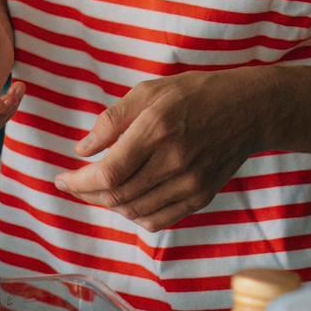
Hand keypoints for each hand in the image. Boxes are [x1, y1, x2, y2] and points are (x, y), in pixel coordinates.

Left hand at [53, 69, 273, 231]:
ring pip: (135, 211)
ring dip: (108, 205)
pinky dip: (135, 216)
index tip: (61, 180)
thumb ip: (111, 120)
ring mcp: (190, 183)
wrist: (249, 109)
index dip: (78, 182)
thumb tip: (80, 149)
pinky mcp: (202, 196)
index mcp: (157, 130)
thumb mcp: (149, 91)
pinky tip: (125, 201)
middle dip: (86, 195)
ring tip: (96, 191)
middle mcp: (174, 161)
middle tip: (72, 185)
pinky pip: (159, 220)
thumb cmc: (195, 94)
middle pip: (118, 196)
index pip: (108, 172)